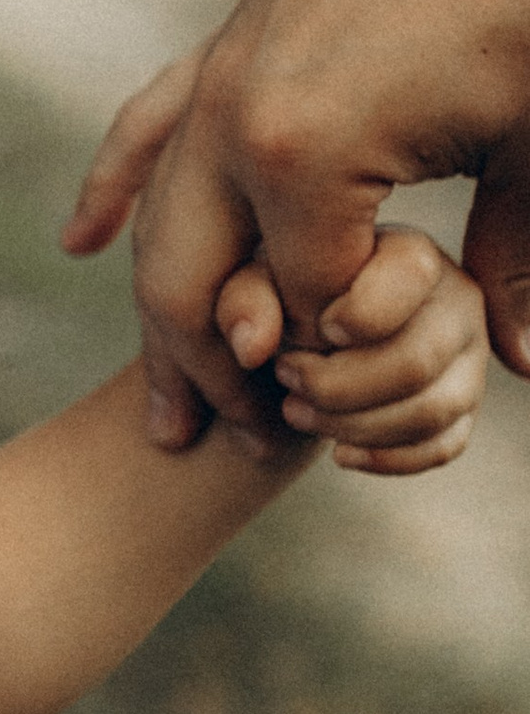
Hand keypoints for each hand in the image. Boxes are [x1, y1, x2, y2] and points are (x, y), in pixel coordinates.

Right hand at [64, 0, 529, 440]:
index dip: (329, 377)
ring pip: (157, 222)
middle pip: (192, 286)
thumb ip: (521, 258)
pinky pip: (145, 130)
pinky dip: (114, 185)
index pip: (296, 313)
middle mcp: (232, 125)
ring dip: (157, 311)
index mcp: (303, 158)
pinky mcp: (228, 43)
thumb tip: (523, 368)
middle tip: (239, 441)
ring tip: (171, 399)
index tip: (356, 421)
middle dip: (214, 374)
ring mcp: (218, 79)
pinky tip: (82, 236)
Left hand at [211, 226, 487, 475]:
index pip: (409, 279)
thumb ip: (246, 298)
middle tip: (285, 379)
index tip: (305, 331)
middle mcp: (456, 301)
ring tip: (298, 411)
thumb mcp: (258, 280)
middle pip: (415, 363)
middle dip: (336, 387)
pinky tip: (340, 452)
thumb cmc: (287, 292)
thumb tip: (251, 348)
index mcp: (412, 254)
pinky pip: (443, 446)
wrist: (306, 334)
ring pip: (430, 412)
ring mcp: (467, 358)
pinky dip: (388, 458)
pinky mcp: (463, 407)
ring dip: (353, 425)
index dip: (354, 315)